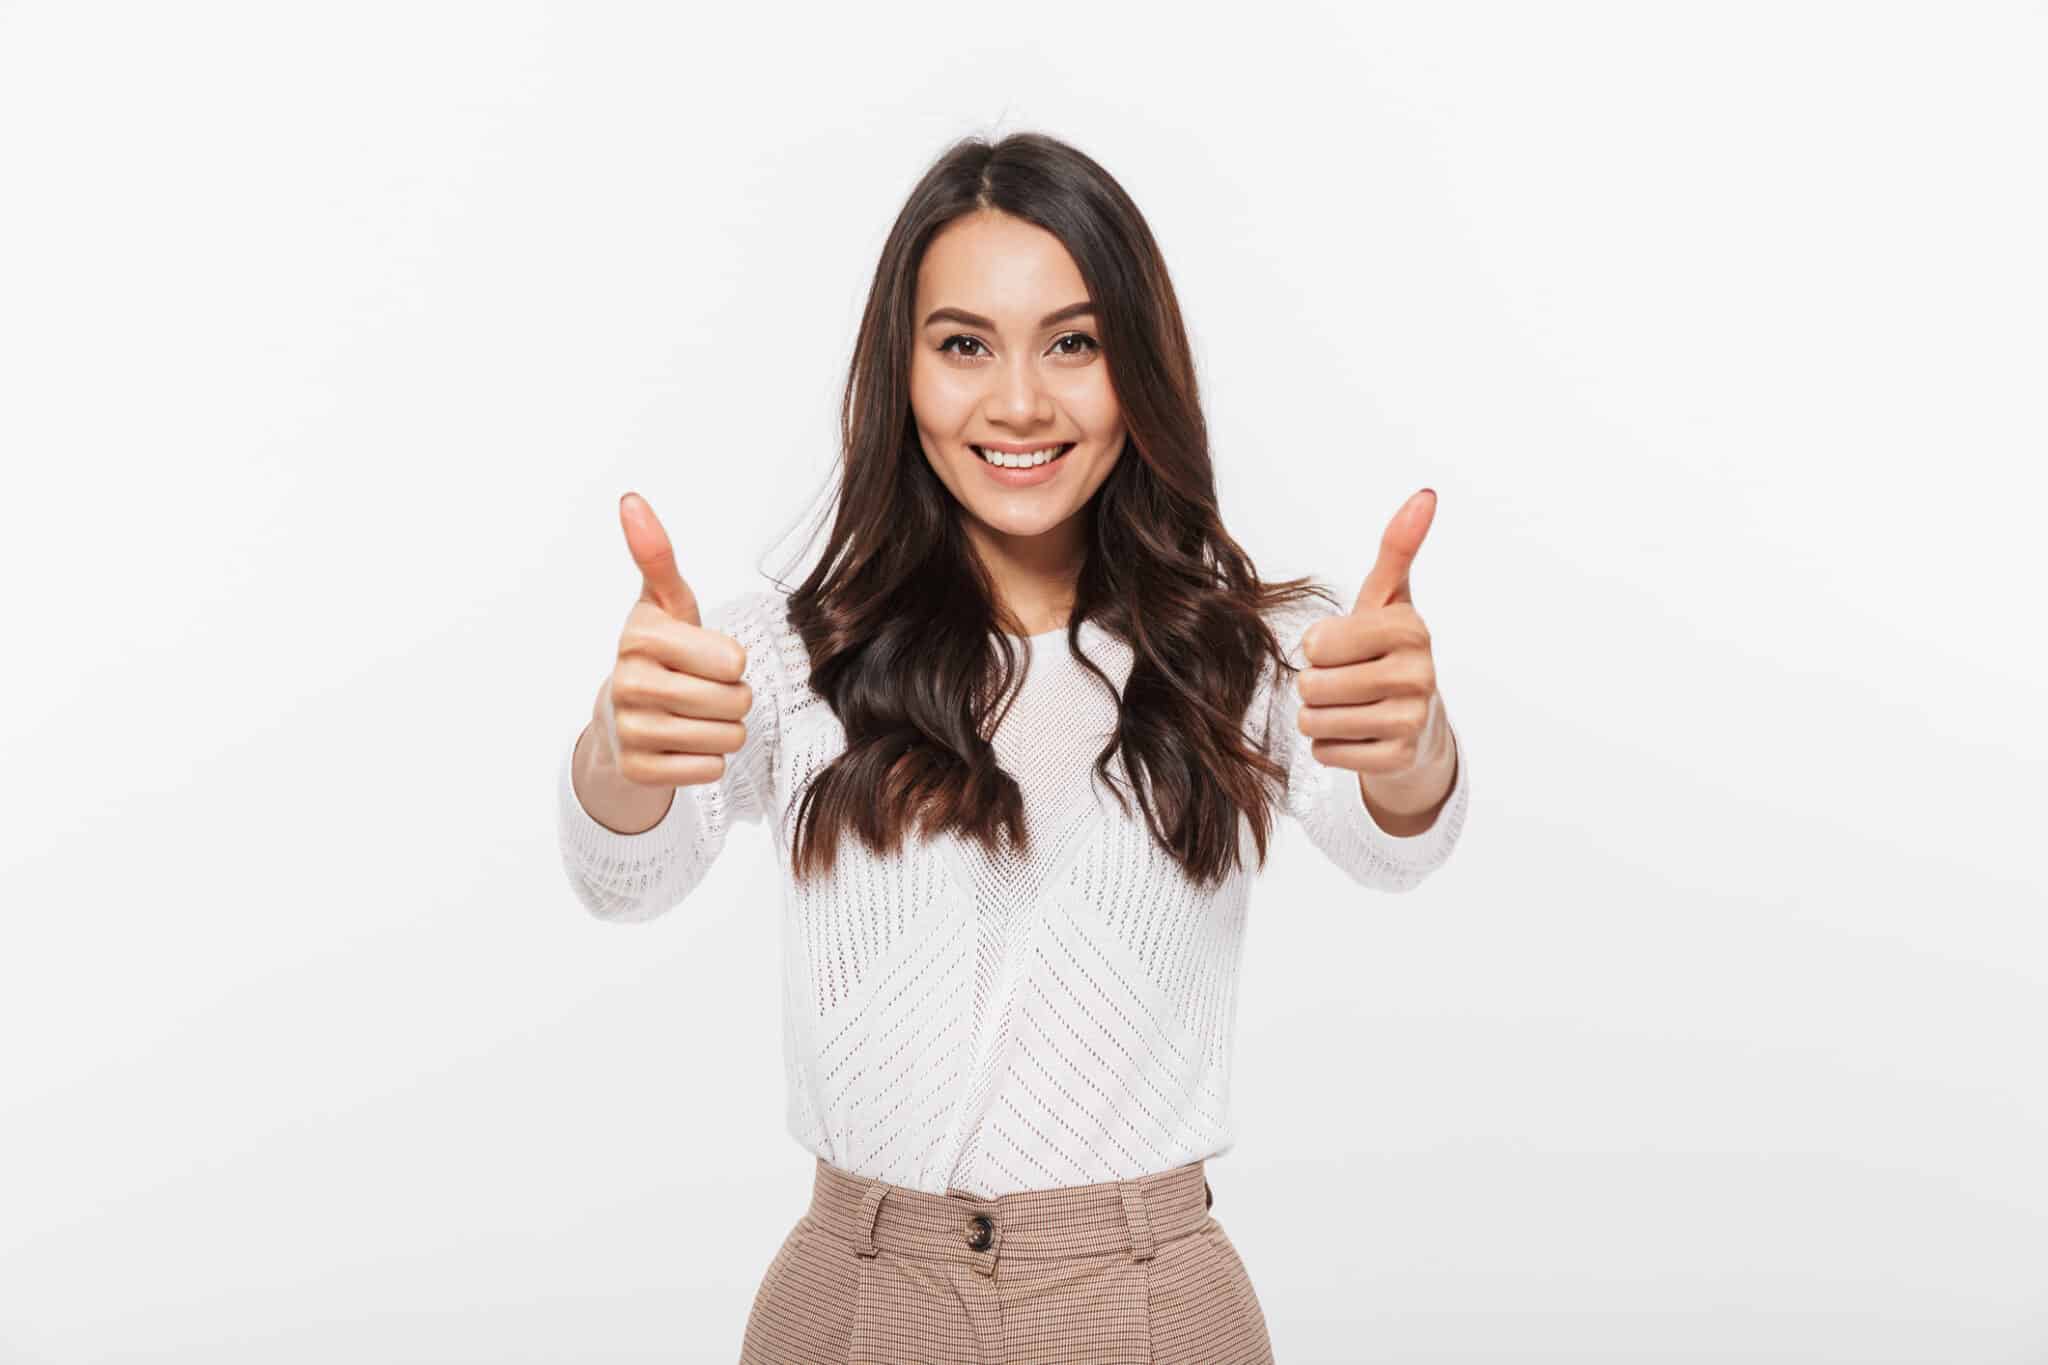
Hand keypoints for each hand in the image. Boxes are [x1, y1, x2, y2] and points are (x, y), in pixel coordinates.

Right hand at [593, 492, 752, 789]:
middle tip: (704, 690)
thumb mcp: (665, 603)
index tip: (703, 656)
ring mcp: (629, 731)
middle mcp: (628, 683)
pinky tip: (682, 744)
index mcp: (640, 637)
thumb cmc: (659, 652)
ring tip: (694, 715)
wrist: (619, 717)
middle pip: (736, 701)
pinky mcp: (637, 770)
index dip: (730, 661)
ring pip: (728, 737)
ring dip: (723, 729)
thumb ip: (656, 555)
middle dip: (733, 697)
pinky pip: (709, 769)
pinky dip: (707, 759)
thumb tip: (631, 499)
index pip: (734, 659)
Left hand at [1296, 489, 1453, 799]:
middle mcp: (1418, 674)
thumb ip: (1398, 549)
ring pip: (1314, 721)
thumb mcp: (1389, 599)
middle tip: (1347, 681)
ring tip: (1351, 707)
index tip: (1346, 646)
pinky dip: (1331, 746)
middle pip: (1312, 685)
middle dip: (1316, 684)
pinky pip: (1326, 753)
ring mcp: (1411, 720)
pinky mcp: (1398, 759)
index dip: (1318, 648)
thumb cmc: (1388, 652)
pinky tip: (1359, 734)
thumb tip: (1425, 495)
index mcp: (1409, 628)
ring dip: (1319, 717)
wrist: (1419, 724)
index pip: (1316, 644)